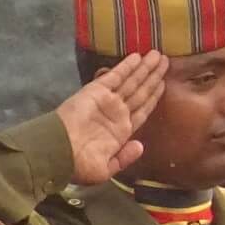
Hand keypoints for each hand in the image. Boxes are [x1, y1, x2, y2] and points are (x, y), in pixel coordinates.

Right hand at [55, 51, 167, 184]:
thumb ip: (124, 158)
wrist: (57, 152)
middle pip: (140, 92)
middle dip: (153, 77)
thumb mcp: (105, 170)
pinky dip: (127, 66)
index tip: (164, 83)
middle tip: (166, 61)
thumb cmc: (79, 165)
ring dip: (145, 68)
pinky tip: (138, 57)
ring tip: (159, 55)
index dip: (153, 97)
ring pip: (132, 82)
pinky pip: (115, 76)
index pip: (142, 110)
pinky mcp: (96, 91)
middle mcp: (116, 114)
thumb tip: (140, 146)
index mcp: (120, 132)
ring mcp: (107, 101)